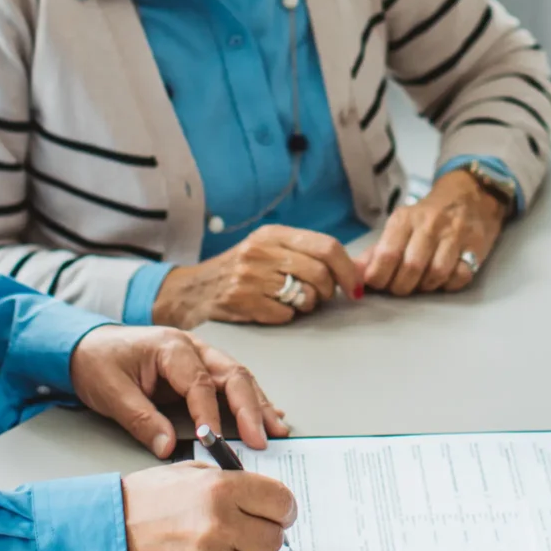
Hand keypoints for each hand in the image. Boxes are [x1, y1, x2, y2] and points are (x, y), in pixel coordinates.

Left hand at [69, 324, 288, 458]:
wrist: (86, 345)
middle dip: (251, 408)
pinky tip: (267, 415)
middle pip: (233, 375)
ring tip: (276, 430)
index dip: (209, 414)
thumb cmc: (98, 362)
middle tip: (264, 439)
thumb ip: (142, 420)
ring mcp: (200, 356)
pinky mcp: (200, 370)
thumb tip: (167, 448)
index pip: (199, 383)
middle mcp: (193, 348)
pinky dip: (251, 401)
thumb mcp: (112, 393)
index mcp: (170, 347)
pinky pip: (231, 384)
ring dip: (259, 405)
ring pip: (238, 378)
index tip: (213, 442)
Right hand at [121, 463, 296, 550]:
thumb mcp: (188, 474)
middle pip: (274, 537)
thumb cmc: (142, 503)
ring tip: (205, 542)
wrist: (105, 536)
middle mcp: (221, 523)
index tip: (281, 512)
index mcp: (222, 489)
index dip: (283, 508)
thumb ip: (229, 480)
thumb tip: (260, 492)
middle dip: (264, 533)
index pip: (280, 502)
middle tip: (248, 530)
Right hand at [151, 224, 362, 328]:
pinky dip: (286, 316)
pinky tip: (273, 309)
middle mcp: (262, 251)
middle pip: (320, 273)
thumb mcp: (268, 247)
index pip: (326, 246)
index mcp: (273, 233)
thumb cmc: (242, 269)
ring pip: (305, 296)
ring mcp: (251, 277)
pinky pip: (285, 315)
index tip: (356, 286)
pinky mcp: (243, 301)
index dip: (348, 268)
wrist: (194, 289)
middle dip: (329, 290)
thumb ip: (305, 252)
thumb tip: (354, 268)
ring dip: (308, 304)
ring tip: (295, 301)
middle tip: (322, 297)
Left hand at [362, 168, 509, 296]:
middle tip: (399, 287)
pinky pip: (459, 277)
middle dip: (401, 286)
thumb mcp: (401, 225)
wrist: (469, 195)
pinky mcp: (475, 246)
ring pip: (435, 274)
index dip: (378, 277)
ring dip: (425, 286)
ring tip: (421, 282)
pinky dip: (449, 284)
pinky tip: (443, 278)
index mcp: (405, 218)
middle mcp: (429, 224)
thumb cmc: (428, 216)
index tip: (377, 283)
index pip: (386, 254)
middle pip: (410, 268)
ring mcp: (455, 235)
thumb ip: (377, 251)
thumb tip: (353, 273)